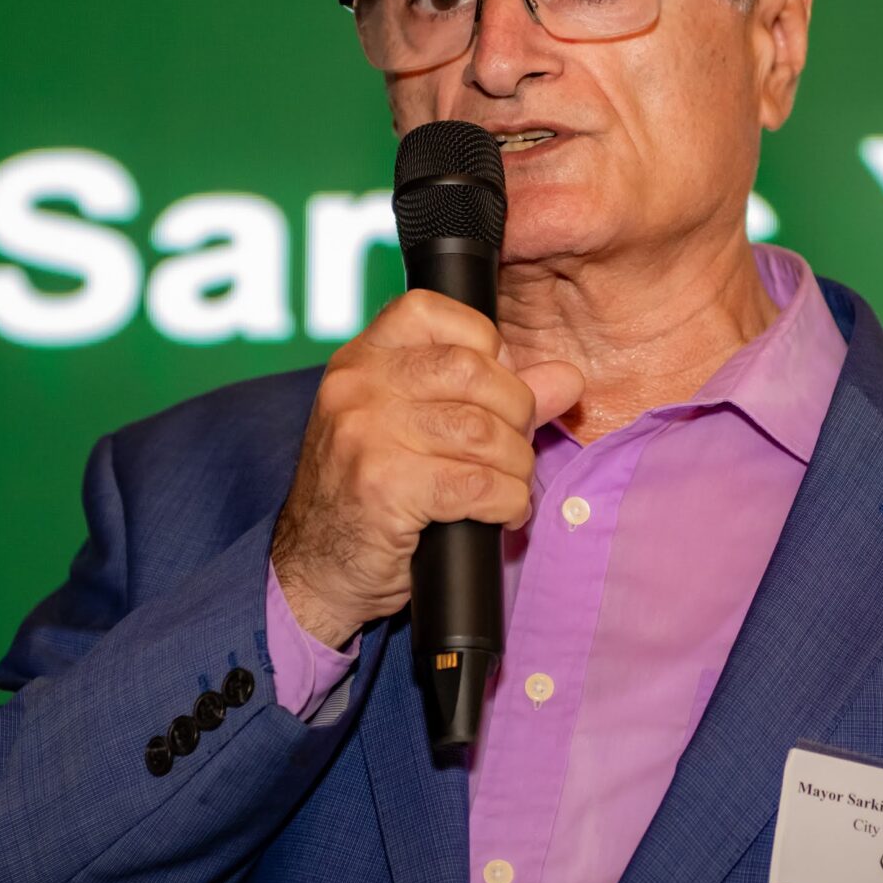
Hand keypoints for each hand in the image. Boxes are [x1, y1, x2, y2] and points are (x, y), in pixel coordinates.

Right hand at [271, 291, 582, 650]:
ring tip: (509, 485)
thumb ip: (495, 396)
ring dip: (515, 466)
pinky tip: (502, 513)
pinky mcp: (382, 486)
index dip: (487, 348)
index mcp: (362, 359)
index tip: (496, 393)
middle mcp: (357, 386)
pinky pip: (477, 483)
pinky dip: (507, 502)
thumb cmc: (371, 495)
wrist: (314, 569)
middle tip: (513, 449)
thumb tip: (568, 377)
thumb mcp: (420, 430)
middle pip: (473, 372)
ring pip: (482, 431)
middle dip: (516, 414)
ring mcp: (365, 434)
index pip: (436, 313)